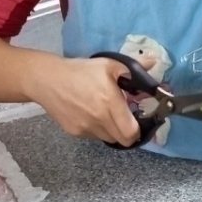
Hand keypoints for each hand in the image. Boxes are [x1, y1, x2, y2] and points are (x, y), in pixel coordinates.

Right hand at [26, 54, 145, 146]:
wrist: (47, 80)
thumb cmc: (80, 71)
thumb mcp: (109, 64)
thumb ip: (134, 67)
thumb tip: (154, 61)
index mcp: (110, 104)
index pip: (131, 133)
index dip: (139, 131)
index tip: (140, 121)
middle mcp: (99, 120)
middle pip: (122, 140)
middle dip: (129, 132)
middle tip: (128, 119)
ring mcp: (85, 129)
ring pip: (108, 139)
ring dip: (113, 130)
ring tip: (108, 114)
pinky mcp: (74, 132)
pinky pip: (94, 136)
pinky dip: (98, 129)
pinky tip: (92, 114)